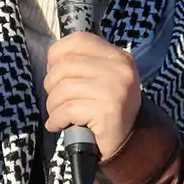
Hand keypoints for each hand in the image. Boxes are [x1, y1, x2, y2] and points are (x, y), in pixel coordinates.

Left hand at [43, 32, 141, 159]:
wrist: (131, 143)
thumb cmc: (109, 108)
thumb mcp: (104, 77)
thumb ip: (86, 62)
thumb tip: (53, 57)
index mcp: (118, 56)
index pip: (78, 40)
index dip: (57, 54)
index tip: (54, 72)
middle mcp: (119, 69)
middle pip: (65, 66)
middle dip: (51, 85)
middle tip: (56, 99)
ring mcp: (115, 89)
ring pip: (63, 89)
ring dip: (53, 105)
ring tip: (58, 114)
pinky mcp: (107, 111)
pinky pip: (67, 110)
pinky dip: (56, 119)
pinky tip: (58, 125)